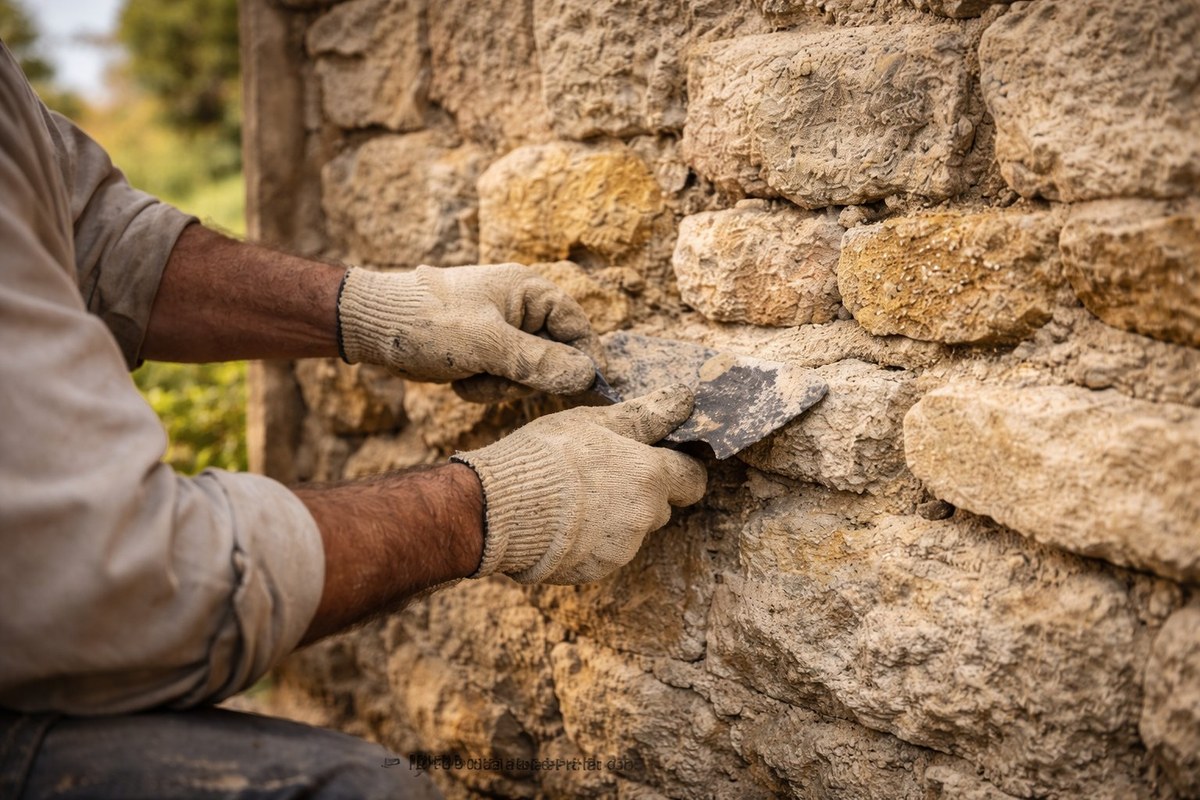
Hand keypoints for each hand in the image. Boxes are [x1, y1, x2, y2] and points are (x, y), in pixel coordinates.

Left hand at [336, 264, 599, 399]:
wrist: (372, 326)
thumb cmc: (428, 323)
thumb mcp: (486, 344)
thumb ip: (538, 362)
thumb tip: (587, 377)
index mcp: (528, 290)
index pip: (577, 326)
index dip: (588, 359)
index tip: (595, 392)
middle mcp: (520, 308)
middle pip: (555, 356)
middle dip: (527, 377)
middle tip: (499, 379)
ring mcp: (502, 331)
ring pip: (528, 374)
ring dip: (501, 386)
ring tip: (469, 377)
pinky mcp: (484, 351)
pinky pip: (504, 380)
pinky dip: (485, 387)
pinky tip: (459, 380)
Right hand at [451, 385, 707, 583]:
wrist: (501, 508)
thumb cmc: (548, 455)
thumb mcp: (596, 422)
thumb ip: (646, 415)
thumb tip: (684, 398)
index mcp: (650, 476)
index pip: (693, 478)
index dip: (680, 469)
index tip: (659, 461)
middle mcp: (644, 517)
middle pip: (661, 507)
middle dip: (642, 494)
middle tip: (604, 476)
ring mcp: (621, 548)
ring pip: (631, 530)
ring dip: (615, 517)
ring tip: (573, 499)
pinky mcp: (595, 570)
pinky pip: (603, 552)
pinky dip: (590, 540)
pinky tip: (560, 523)